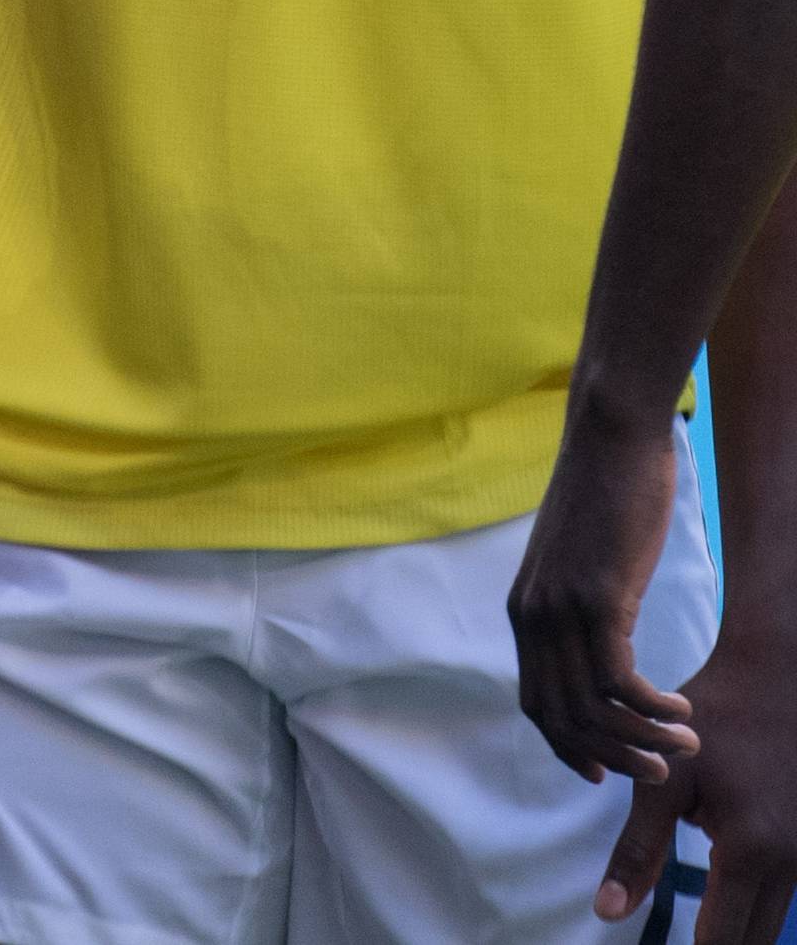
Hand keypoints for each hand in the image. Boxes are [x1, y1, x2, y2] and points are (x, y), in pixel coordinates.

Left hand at [510, 413, 698, 787]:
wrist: (610, 436)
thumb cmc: (605, 494)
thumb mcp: (577, 561)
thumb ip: (576, 606)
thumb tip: (598, 645)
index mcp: (523, 611)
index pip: (536, 704)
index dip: (568, 747)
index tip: (602, 772)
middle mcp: (533, 616)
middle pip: (563, 719)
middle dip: (611, 757)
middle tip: (657, 772)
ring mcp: (562, 609)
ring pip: (594, 710)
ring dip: (642, 740)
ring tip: (685, 744)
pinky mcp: (598, 598)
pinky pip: (622, 683)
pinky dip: (654, 709)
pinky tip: (681, 710)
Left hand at [589, 633, 796, 941]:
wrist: (777, 677)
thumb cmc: (713, 720)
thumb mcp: (664, 778)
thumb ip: (638, 850)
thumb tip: (605, 913)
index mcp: (750, 851)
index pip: (720, 940)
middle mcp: (790, 864)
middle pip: (752, 942)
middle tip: (682, 942)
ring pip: (772, 923)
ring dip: (737, 928)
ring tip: (700, 925)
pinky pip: (785, 897)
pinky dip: (757, 906)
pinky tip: (729, 897)